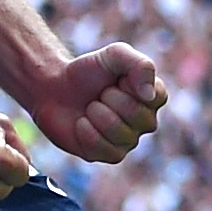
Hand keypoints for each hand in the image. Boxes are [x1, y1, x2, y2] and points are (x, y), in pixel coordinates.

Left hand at [27, 42, 166, 164]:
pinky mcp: (109, 155)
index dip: (130, 85)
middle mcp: (145, 121)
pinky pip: (103, 148)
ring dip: (97, 114)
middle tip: (99, 93)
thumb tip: (149, 94)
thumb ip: (140, 65)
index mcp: (152, 97)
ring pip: (120, 134)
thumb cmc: (88, 71)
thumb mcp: (115, 55)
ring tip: (90, 107)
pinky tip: (81, 122)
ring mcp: (129, 140)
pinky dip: (86, 131)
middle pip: (138, 116)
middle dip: (110, 99)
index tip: (117, 78)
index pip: (155, 96)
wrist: (56, 88)